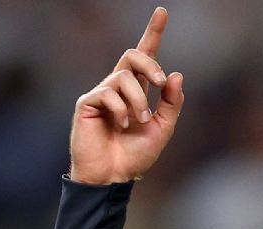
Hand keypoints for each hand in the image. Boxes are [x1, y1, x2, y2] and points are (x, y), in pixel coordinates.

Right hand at [69, 7, 184, 184]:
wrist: (113, 177)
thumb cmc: (135, 156)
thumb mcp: (162, 129)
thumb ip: (170, 103)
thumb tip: (175, 74)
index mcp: (137, 91)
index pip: (144, 56)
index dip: (153, 33)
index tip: (162, 12)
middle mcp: (117, 88)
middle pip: (132, 55)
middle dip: (148, 64)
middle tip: (159, 82)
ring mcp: (101, 94)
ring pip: (123, 77)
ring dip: (137, 100)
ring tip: (137, 123)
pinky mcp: (87, 103)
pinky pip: (108, 93)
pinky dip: (120, 110)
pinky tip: (120, 126)